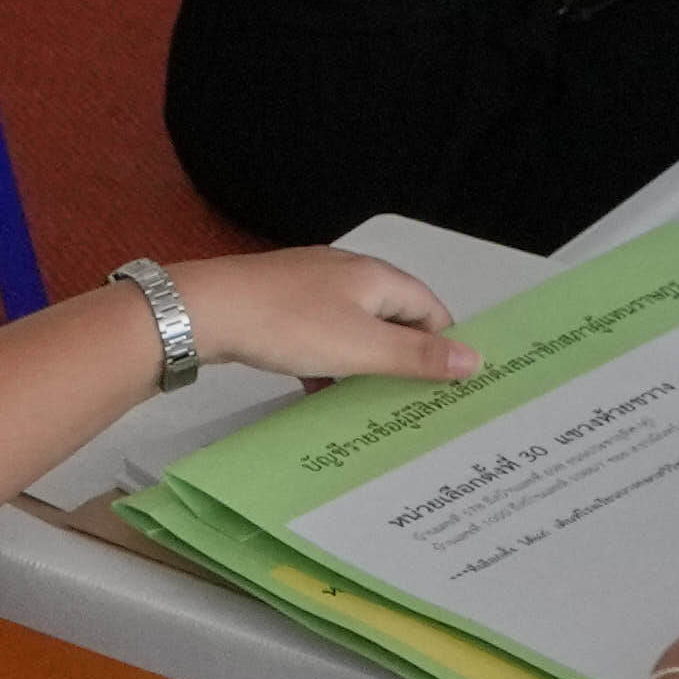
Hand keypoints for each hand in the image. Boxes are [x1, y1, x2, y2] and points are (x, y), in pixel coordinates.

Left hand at [186, 250, 481, 389]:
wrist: (205, 310)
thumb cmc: (287, 323)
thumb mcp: (361, 347)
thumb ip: (417, 356)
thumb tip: (474, 359)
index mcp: (377, 277)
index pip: (431, 310)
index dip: (444, 347)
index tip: (448, 387)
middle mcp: (348, 274)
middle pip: (393, 318)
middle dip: (404, 358)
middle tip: (410, 402)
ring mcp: (311, 287)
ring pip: (354, 330)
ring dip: (363, 365)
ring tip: (367, 404)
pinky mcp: (281, 304)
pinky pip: (319, 337)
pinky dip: (327, 364)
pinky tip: (318, 392)